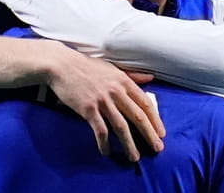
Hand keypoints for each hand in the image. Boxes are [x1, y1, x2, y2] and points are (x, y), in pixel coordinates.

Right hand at [47, 45, 165, 161]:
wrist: (62, 65)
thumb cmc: (87, 66)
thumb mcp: (113, 68)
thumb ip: (133, 75)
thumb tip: (150, 78)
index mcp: (124, 81)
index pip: (145, 103)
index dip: (155, 120)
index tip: (161, 133)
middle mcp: (116, 91)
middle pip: (138, 117)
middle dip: (149, 134)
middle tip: (157, 148)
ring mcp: (102, 101)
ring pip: (121, 126)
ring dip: (129, 144)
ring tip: (135, 157)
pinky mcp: (88, 109)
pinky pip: (100, 130)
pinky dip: (104, 143)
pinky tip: (107, 152)